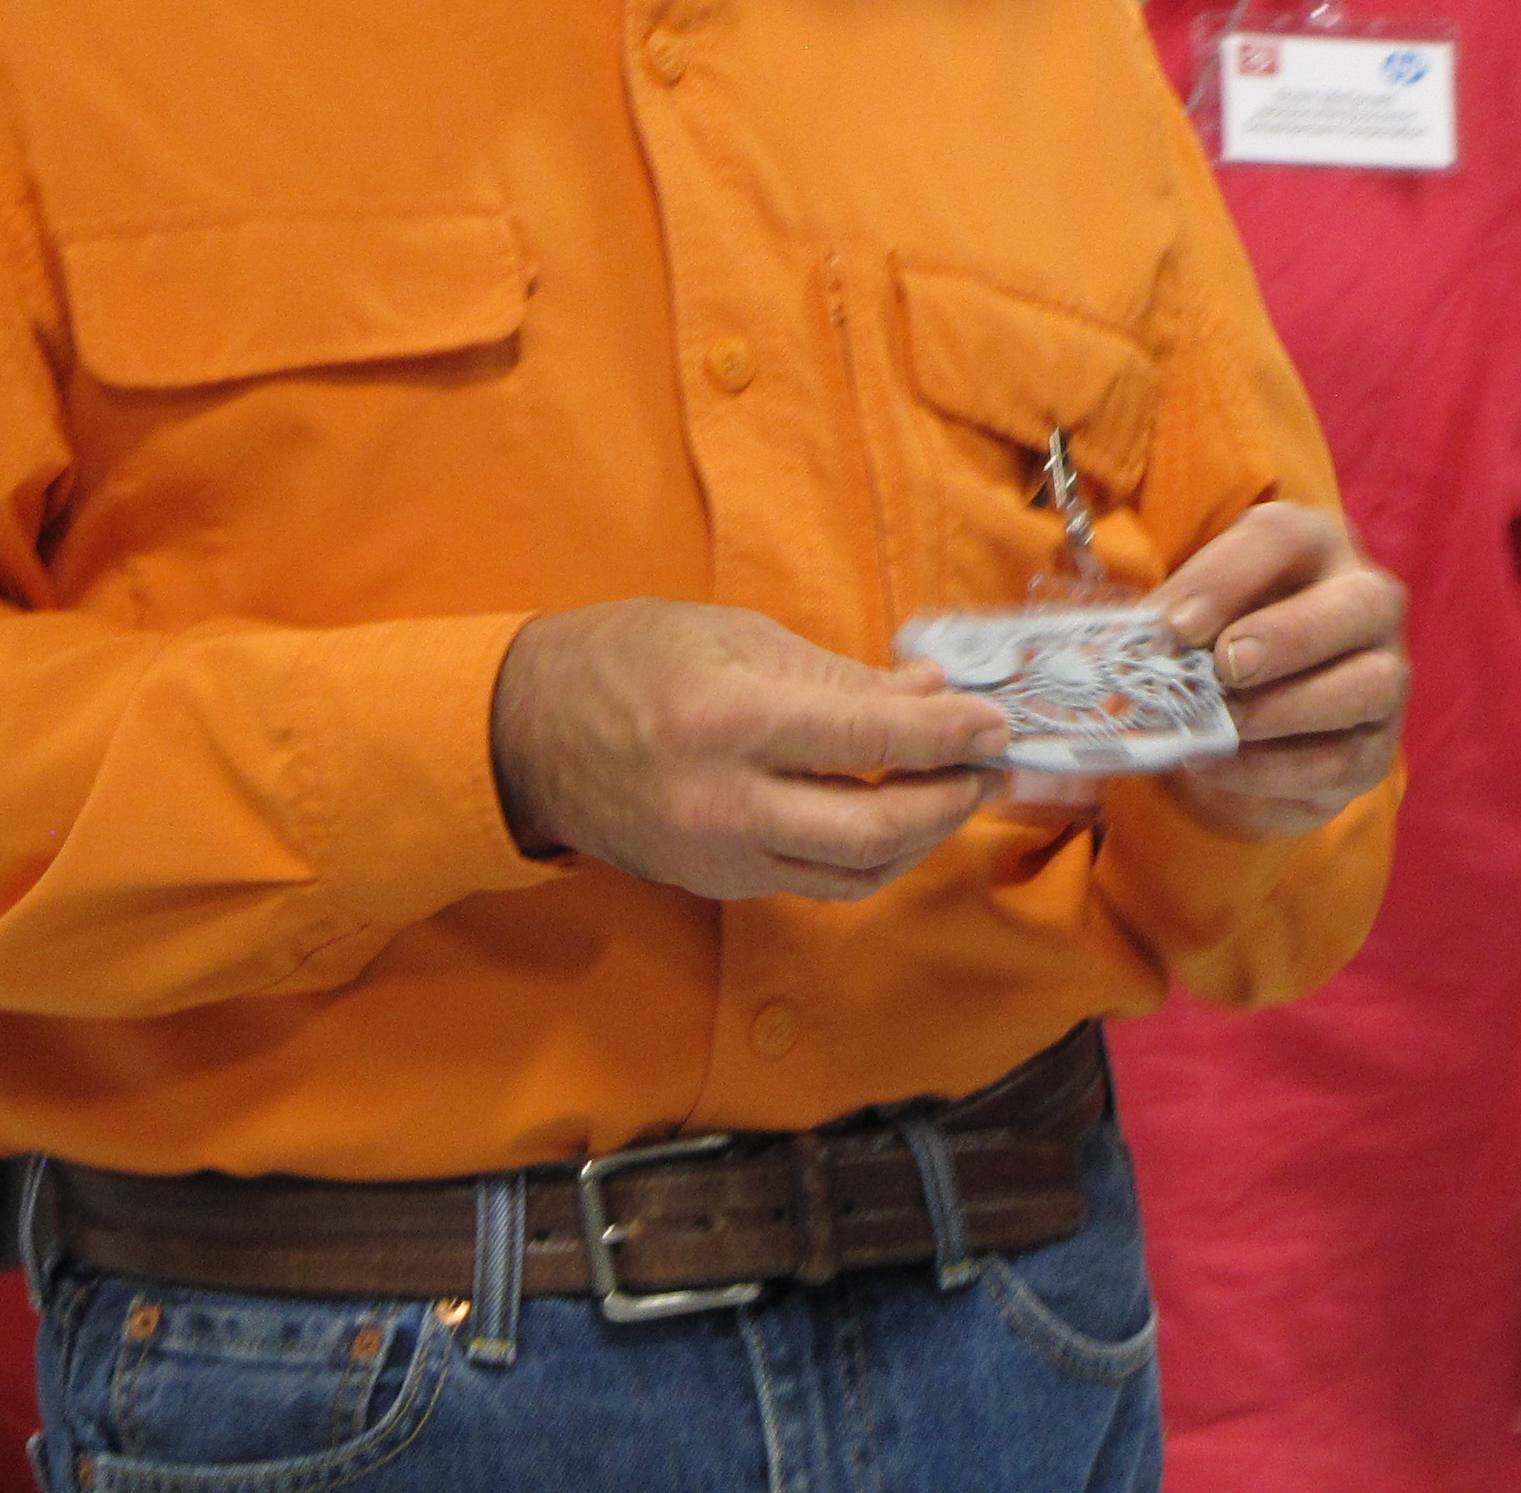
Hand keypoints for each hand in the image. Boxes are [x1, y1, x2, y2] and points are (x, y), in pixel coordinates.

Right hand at [490, 601, 1011, 900]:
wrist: (525, 732)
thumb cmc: (626, 657)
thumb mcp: (732, 635)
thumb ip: (834, 674)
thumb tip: (929, 691)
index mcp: (728, 720)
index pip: (870, 741)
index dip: (949, 734)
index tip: (995, 721)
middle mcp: (726, 803)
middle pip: (875, 832)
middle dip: (949, 801)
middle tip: (987, 766)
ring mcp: (719, 857)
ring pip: (855, 874)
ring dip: (920, 838)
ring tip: (952, 792)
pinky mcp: (715, 885)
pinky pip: (815, 882)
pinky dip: (868, 856)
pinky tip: (890, 817)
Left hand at [1153, 503, 1407, 838]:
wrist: (1250, 717)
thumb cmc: (1216, 639)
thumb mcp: (1194, 609)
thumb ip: (1172, 614)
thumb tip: (1137, 640)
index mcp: (1314, 546)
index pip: (1283, 539)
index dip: (1226, 579)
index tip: (1175, 624)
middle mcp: (1367, 601)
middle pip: (1360, 604)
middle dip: (1289, 636)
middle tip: (1226, 666)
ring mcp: (1385, 674)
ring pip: (1369, 685)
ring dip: (1288, 707)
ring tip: (1223, 723)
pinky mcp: (1375, 748)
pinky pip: (1340, 760)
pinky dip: (1274, 767)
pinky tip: (1219, 764)